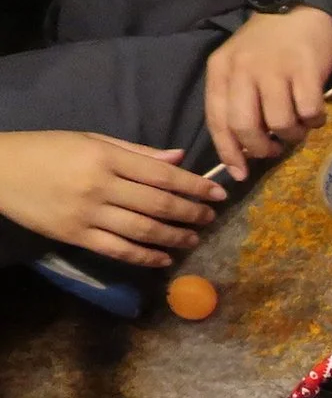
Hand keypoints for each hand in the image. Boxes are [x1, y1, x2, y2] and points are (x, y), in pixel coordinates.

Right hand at [0, 132, 225, 265]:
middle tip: (210, 216)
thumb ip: (136, 152)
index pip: (162, 175)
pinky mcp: (75, 236)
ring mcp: (87, 214)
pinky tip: (165, 258)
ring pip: (143, 230)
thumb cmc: (47, 149)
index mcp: (105, 157)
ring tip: (193, 237)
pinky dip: (145, 256)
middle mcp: (100, 186)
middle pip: (158, 204)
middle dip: (190, 212)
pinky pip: (118, 250)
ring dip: (174, 237)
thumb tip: (179, 159)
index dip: (194, 186)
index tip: (218, 193)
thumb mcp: (90, 139)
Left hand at [205, 6, 331, 178]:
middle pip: (245, 127)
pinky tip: (315, 112)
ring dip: (293, 134)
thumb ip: (237, 101)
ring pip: (280, 122)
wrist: (296, 5)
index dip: (229, 153)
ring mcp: (275, 69)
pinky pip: (309, 111)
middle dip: (262, 148)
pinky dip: (315, 120)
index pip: (218, 121)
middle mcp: (243, 70)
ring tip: (299, 125)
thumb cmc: (269, 43)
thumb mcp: (240, 66)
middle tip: (275, 148)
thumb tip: (246, 149)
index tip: (241, 172)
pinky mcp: (305, 69)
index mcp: (222, 71)